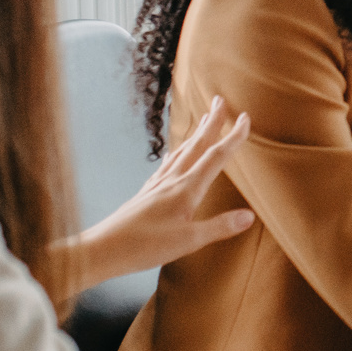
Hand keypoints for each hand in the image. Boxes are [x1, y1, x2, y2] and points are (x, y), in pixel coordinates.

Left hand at [60, 96, 254, 288]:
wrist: (102, 249)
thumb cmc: (144, 247)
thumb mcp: (188, 241)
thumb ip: (220, 227)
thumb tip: (249, 216)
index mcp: (186, 189)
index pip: (215, 157)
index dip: (233, 138)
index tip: (246, 119)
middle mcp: (172, 181)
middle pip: (197, 145)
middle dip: (212, 123)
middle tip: (221, 101)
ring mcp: (157, 185)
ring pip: (181, 152)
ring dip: (195, 135)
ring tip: (203, 120)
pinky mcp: (146, 194)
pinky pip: (165, 166)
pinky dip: (174, 154)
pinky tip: (172, 154)